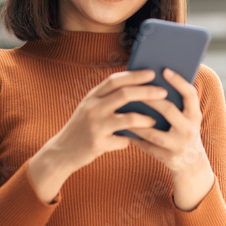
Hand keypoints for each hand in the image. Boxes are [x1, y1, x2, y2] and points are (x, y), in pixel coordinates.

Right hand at [42, 69, 167, 173]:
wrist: (62, 152)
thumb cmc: (82, 128)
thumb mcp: (90, 109)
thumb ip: (107, 100)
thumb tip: (137, 91)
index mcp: (91, 97)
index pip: (115, 80)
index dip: (134, 75)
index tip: (151, 73)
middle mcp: (92, 108)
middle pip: (125, 95)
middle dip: (147, 92)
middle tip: (163, 92)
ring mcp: (95, 126)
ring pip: (129, 119)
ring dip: (146, 119)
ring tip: (155, 120)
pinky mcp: (98, 144)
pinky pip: (123, 141)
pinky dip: (130, 141)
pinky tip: (134, 142)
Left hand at [126, 67, 208, 177]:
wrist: (191, 163)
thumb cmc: (183, 131)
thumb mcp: (187, 117)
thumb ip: (176, 102)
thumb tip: (153, 81)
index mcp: (195, 115)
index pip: (190, 95)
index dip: (178, 82)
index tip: (164, 70)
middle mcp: (189, 129)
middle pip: (169, 110)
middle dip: (150, 98)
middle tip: (135, 88)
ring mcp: (178, 145)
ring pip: (154, 132)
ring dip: (137, 120)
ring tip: (123, 109)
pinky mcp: (167, 157)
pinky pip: (147, 146)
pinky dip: (135, 137)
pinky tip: (124, 128)